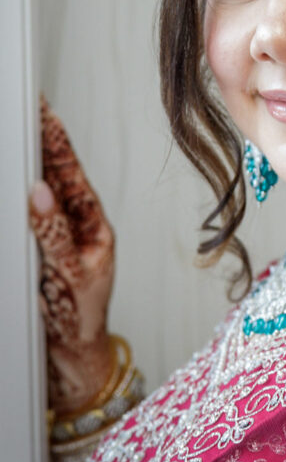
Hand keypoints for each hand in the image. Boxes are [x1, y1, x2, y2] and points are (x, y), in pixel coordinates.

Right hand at [29, 97, 115, 415]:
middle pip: (55, 173)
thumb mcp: (71, 276)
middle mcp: (75, 223)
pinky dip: (23, 195)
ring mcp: (56, 234)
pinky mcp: (39, 248)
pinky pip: (30, 214)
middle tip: (32, 108)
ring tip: (23, 129)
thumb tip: (39, 194)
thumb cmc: (81, 317)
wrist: (73, 353)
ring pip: (41, 190)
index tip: (45, 111)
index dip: (57, 141)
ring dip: (32, 161)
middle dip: (43, 140)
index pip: (70, 173)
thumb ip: (54, 234)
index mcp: (92, 224)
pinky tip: (18, 178)